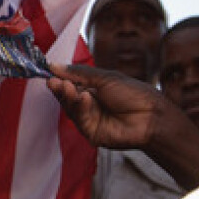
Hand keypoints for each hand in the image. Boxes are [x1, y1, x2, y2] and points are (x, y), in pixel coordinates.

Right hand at [46, 64, 164, 149]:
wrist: (151, 115)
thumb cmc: (133, 93)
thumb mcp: (105, 77)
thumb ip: (79, 73)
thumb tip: (54, 66)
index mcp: (92, 89)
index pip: (69, 84)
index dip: (59, 79)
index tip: (48, 72)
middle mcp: (89, 104)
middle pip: (67, 97)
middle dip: (60, 88)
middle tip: (53, 81)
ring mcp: (89, 119)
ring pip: (70, 108)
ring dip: (67, 97)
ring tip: (66, 87)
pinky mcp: (91, 132)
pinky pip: (79, 119)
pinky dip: (79, 107)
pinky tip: (83, 97)